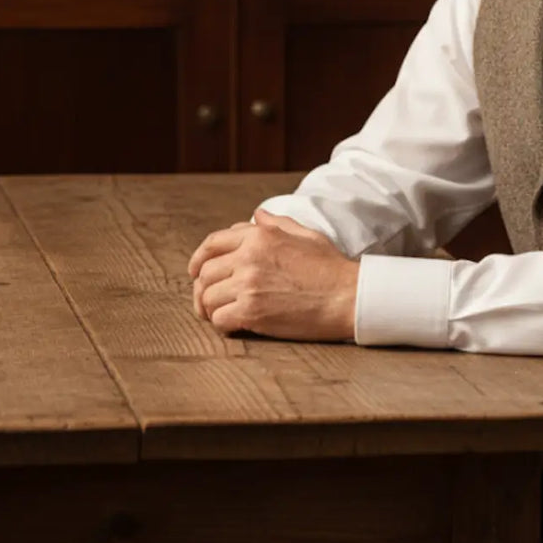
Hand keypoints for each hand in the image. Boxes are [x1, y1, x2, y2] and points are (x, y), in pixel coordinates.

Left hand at [187, 210, 358, 341]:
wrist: (348, 296)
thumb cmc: (331, 267)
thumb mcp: (305, 234)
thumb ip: (277, 224)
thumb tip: (256, 216)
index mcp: (260, 235)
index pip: (212, 243)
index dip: (197, 259)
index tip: (194, 272)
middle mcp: (249, 256)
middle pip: (204, 273)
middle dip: (201, 289)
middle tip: (207, 302)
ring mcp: (248, 283)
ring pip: (207, 298)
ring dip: (210, 309)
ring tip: (219, 315)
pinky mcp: (252, 311)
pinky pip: (219, 319)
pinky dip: (222, 325)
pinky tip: (234, 326)